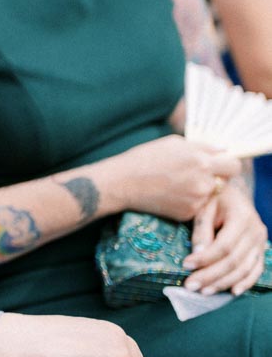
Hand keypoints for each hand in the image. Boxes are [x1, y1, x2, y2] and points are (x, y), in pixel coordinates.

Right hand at [118, 135, 241, 219]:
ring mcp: (196, 201)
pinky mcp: (187, 214)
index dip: (227, 164)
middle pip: (225, 181)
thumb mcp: (174, 143)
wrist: (123, 183)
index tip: (219, 163)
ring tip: (179, 183)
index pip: (233, 165)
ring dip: (202, 189)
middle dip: (215, 177)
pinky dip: (190, 200)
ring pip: (211, 194)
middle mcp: (203, 182)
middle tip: (196, 173)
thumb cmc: (146, 157)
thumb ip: (203, 147)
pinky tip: (172, 194)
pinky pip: (198, 206)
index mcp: (201, 161)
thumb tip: (223, 150)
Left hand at [183, 185, 268, 295]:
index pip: (224, 245)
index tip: (186, 265)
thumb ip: (202, 230)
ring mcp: (261, 242)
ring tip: (203, 291)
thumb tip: (197, 255)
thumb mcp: (204, 207)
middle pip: (233, 260)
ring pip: (244, 269)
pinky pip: (255, 270)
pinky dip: (245, 283)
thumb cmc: (214, 198)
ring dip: (223, 283)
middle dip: (210, 276)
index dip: (205, 258)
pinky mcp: (261, 250)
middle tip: (190, 285)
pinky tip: (232, 292)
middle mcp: (256, 230)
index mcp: (242, 216)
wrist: (233, 193)